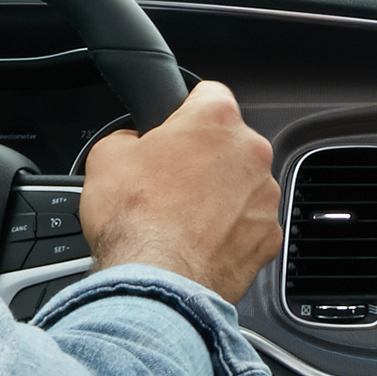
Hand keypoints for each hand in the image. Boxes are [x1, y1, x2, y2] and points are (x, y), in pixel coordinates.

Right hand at [81, 80, 282, 299]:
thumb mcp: (107, 156)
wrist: (157, 282)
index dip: (184, 112)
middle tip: (170, 182)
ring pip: (242, 185)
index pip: (209, 93)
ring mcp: (265, 197)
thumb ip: (129, 137)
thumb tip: (134, 144)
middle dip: (203, 159)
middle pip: (228, 143)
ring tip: (182, 218)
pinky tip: (199, 243)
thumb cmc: (136, 219)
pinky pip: (250, 225)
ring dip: (220, 196)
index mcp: (216, 120)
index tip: (173, 130)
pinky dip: (230, 232)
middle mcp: (251, 152)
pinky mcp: (269, 237)